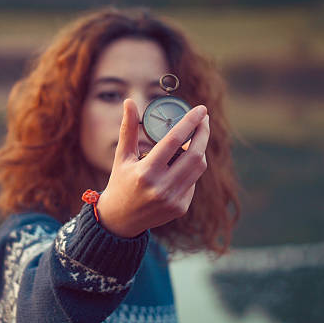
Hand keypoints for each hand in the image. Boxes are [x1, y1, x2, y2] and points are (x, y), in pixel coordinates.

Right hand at [96, 99, 209, 237]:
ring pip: (198, 168)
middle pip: (195, 154)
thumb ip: (128, 129)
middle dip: (203, 133)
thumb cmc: (120, 183)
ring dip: (200, 150)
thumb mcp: (121, 156)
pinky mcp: (180, 208)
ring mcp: (173, 200)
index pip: (174, 141)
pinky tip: (182, 164)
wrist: (120, 220)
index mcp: (145, 172)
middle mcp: (161, 187)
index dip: (190, 122)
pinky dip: (190, 170)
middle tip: (203, 120)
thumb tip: (129, 102)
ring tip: (195, 138)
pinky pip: (193, 182)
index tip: (201, 109)